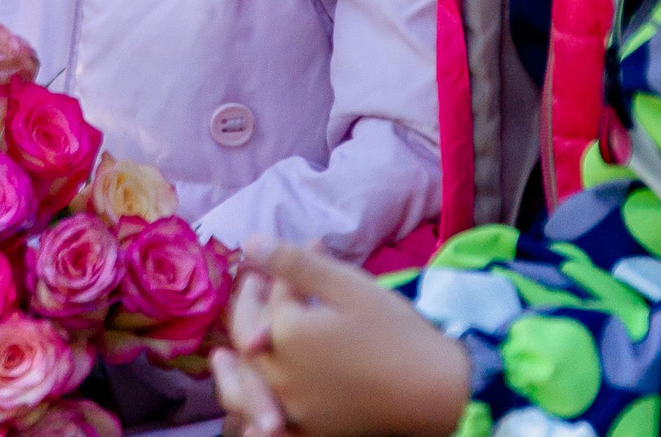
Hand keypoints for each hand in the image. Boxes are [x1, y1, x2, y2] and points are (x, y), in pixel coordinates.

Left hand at [218, 238, 469, 436]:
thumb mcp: (348, 286)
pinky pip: (269, 421)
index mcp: (285, 335)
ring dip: (233, 368)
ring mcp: (293, 409)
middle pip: (246, 340)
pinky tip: (253, 405)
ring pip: (246, 387)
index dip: (274, 275)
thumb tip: (249, 242)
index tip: (284, 257)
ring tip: (223, 359)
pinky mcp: (311, 431)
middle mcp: (280, 376)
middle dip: (249, 308)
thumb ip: (295, 264)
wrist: (437, 391)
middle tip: (254, 287)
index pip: (269, 299)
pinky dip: (254, 409)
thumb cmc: (396, 332)